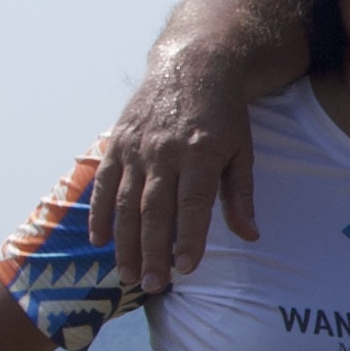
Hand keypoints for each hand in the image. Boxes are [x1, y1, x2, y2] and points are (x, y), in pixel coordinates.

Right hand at [95, 67, 260, 295]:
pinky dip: (99, 213)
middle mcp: (165, 151)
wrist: (193, 64)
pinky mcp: (118, 142)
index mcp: (201, 152)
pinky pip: (105, 183)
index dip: (189, 237)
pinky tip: (99, 241)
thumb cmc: (224, 114)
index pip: (193, 203)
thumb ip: (241, 194)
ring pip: (126, 202)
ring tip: (127, 275)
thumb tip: (250, 236)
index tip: (186, 268)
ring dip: (124, 242)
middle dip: (152, 251)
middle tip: (152, 285)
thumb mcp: (242, 149)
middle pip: (155, 209)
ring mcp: (137, 146)